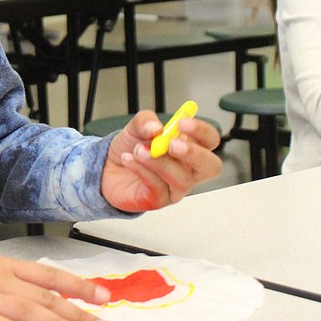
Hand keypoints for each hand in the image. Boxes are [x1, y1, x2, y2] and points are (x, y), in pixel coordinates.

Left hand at [100, 111, 221, 212]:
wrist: (108, 168)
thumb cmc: (131, 147)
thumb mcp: (136, 127)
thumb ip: (145, 121)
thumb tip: (156, 127)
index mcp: (190, 146)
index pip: (210, 140)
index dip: (201, 131)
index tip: (181, 122)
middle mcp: (189, 169)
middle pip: (211, 167)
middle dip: (194, 154)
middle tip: (171, 144)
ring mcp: (176, 187)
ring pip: (181, 179)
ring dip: (158, 161)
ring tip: (138, 150)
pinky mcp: (159, 200)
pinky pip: (157, 187)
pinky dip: (141, 170)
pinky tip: (129, 159)